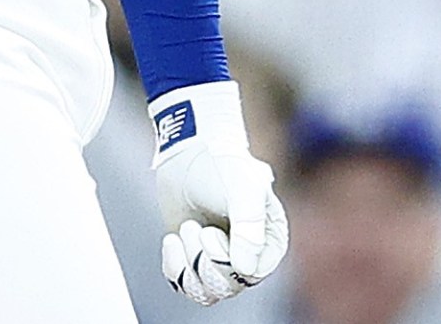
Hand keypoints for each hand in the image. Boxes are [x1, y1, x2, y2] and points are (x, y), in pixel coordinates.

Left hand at [149, 82, 287, 305]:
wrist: (190, 151)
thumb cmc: (223, 166)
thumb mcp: (243, 191)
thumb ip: (249, 228)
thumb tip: (245, 271)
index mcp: (269, 242)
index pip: (251, 276)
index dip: (227, 262)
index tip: (213, 232)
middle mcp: (248, 255)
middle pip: (226, 286)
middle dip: (204, 260)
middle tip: (196, 228)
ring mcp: (220, 257)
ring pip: (205, 290)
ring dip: (189, 263)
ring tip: (187, 228)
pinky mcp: (194, 255)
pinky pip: (183, 282)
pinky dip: (174, 265)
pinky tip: (172, 238)